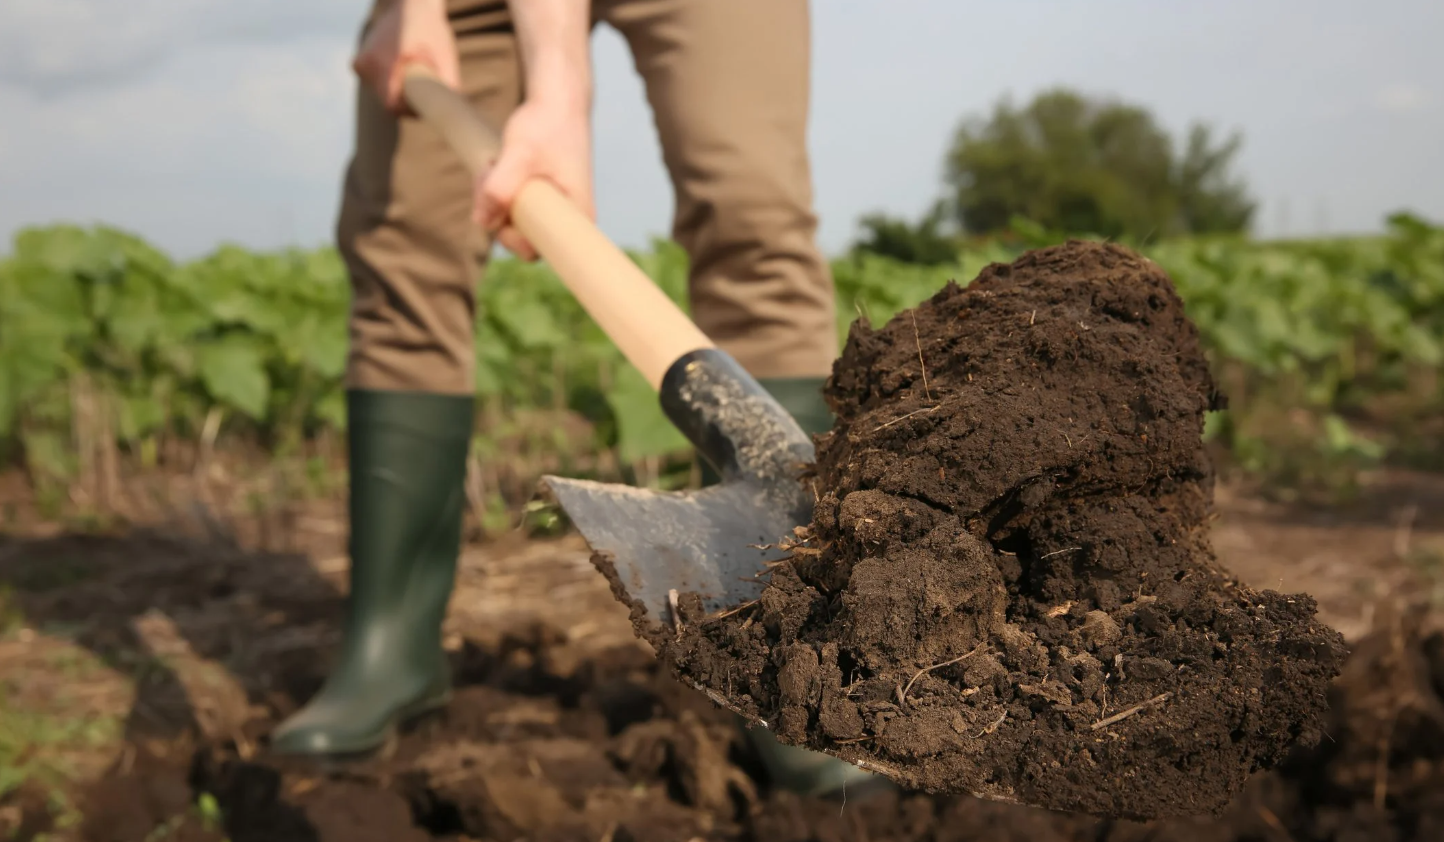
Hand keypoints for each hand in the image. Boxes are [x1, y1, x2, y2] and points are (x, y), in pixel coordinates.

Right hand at [352, 0, 459, 113]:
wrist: (412, 4)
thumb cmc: (432, 31)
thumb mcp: (446, 58)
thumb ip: (447, 88)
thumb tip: (449, 116)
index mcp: (387, 63)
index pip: (392, 105)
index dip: (408, 110)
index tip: (422, 103)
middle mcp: (369, 63)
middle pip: (386, 100)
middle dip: (405, 101)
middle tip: (423, 89)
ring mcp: (362, 63)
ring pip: (381, 93)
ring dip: (397, 90)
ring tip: (412, 72)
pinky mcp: (359, 62)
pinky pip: (374, 83)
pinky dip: (387, 81)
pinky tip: (399, 68)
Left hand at [473, 98, 593, 260]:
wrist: (558, 100)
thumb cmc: (548, 125)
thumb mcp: (521, 154)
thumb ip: (500, 188)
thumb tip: (482, 223)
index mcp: (575, 217)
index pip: (535, 250)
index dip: (510, 236)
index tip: (500, 207)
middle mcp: (567, 219)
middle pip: (518, 235)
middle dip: (496, 208)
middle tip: (489, 171)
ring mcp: (552, 208)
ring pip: (510, 218)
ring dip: (492, 194)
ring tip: (494, 161)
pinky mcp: (539, 197)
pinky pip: (510, 204)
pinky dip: (496, 186)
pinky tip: (496, 163)